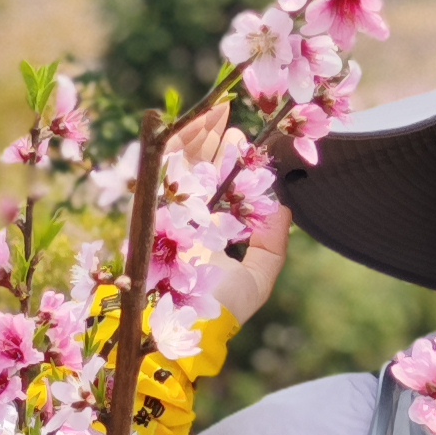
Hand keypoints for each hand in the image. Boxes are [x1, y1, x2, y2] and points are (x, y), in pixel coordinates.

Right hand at [167, 102, 290, 327]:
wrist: (184, 323)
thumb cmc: (220, 307)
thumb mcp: (258, 275)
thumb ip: (272, 243)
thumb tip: (283, 206)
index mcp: (208, 232)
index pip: (219, 190)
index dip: (230, 165)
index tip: (245, 143)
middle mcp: (186, 217)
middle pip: (200, 170)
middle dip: (215, 143)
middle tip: (234, 122)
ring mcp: (167, 208)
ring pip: (182, 161)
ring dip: (200, 134)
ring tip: (220, 112)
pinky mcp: (152, 202)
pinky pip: (165, 163)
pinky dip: (181, 139)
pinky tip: (201, 121)